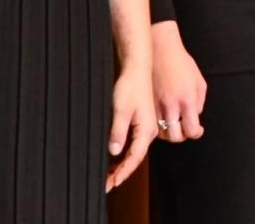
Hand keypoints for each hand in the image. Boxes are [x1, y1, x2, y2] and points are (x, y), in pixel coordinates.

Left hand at [106, 64, 155, 191]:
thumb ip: (118, 132)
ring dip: (121, 165)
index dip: (123, 172)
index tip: (111, 183)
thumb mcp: (121, 110)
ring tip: (107, 176)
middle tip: (105, 185)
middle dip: (121, 173)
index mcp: (146, 129)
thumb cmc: (130, 86)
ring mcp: (146, 127)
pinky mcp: (141, 122)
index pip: (134, 158)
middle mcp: (149, 131)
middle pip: (135, 158)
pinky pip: (133, 144)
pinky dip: (123, 154)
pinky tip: (114, 159)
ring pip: (134, 152)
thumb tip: (114, 151)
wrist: (138, 69)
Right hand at [151, 21, 206, 142]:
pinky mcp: (145, 105)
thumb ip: (199, 101)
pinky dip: (158, 127)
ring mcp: (156, 107)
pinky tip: (163, 120)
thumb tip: (196, 116)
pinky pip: (151, 125)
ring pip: (162, 134)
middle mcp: (171, 106)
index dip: (196, 133)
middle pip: (175, 137)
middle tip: (185, 129)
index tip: (197, 130)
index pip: (192, 130)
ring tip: (174, 125)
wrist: (159, 50)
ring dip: (169, 133)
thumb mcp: (198, 81)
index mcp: (187, 99)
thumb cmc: (181, 63)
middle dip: (182, 136)